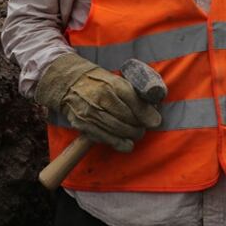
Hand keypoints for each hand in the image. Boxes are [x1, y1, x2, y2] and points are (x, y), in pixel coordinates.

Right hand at [34, 54, 161, 152]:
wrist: (70, 84)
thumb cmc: (99, 83)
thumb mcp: (118, 82)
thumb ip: (136, 96)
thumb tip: (154, 117)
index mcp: (111, 84)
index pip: (134, 101)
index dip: (147, 114)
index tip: (155, 121)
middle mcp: (100, 97)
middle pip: (127, 118)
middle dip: (139, 126)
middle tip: (143, 127)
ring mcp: (91, 112)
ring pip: (118, 130)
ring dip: (131, 135)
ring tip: (135, 133)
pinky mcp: (84, 124)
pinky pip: (106, 138)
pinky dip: (120, 144)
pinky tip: (126, 143)